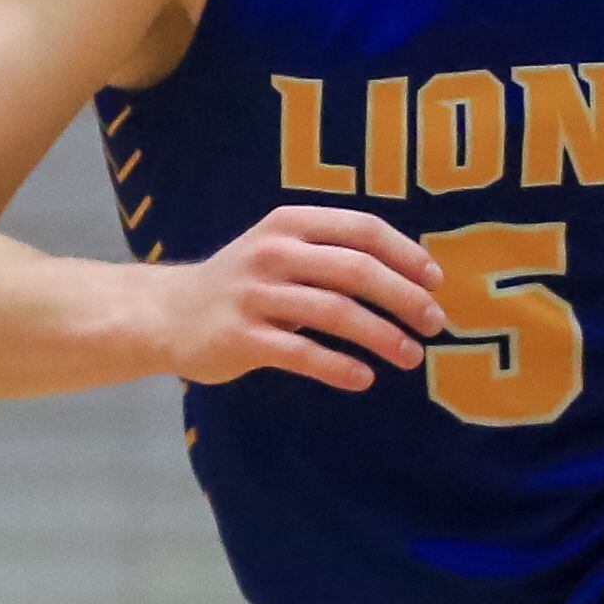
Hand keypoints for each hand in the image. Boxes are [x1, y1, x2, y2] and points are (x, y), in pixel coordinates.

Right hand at [158, 206, 443, 391]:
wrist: (167, 313)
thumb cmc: (241, 283)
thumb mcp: (281, 249)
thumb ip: (331, 254)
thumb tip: (409, 276)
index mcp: (291, 224)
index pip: (363, 230)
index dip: (405, 254)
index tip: (436, 281)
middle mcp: (274, 253)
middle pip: (356, 270)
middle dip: (404, 297)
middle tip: (435, 324)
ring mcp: (256, 296)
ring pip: (335, 312)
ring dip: (382, 336)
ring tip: (411, 356)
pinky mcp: (242, 338)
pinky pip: (302, 354)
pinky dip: (340, 367)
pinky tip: (364, 378)